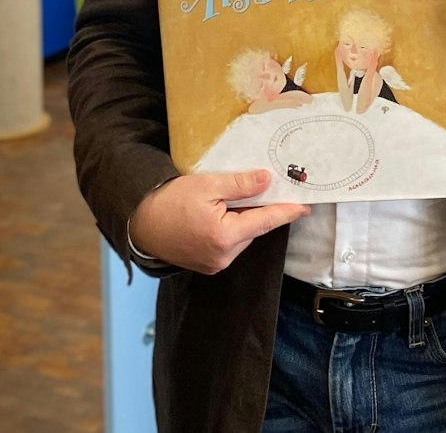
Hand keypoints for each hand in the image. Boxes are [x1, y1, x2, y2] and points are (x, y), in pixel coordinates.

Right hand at [130, 170, 309, 274]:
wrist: (141, 223)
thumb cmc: (170, 201)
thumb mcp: (206, 185)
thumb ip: (240, 185)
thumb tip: (267, 180)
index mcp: (225, 235)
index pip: (265, 221)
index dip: (286, 212)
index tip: (304, 207)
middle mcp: (224, 255)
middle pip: (253, 230)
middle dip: (259, 211)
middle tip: (259, 190)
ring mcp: (215, 264)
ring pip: (242, 238)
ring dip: (243, 222)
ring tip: (229, 202)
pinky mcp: (208, 266)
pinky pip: (229, 246)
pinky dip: (231, 231)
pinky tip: (219, 216)